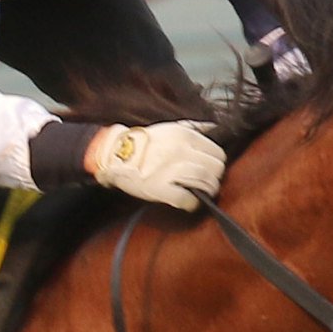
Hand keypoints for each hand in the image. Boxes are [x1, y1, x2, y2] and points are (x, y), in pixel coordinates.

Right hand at [87, 119, 226, 209]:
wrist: (115, 154)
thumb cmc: (144, 142)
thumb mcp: (171, 128)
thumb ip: (194, 127)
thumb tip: (214, 128)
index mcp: (185, 136)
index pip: (217, 152)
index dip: (216, 163)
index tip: (211, 168)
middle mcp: (180, 152)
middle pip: (215, 168)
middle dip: (215, 177)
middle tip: (209, 182)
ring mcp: (170, 170)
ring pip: (205, 182)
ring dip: (208, 190)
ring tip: (203, 192)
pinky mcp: (160, 188)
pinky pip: (186, 199)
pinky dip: (192, 203)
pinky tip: (190, 203)